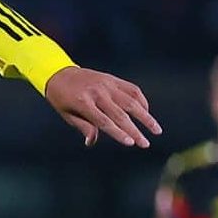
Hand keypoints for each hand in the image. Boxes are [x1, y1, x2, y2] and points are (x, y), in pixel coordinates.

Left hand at [45, 67, 161, 147]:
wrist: (60, 73)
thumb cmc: (62, 99)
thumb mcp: (67, 115)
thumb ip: (83, 126)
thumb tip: (91, 142)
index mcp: (83, 103)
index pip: (104, 122)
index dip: (118, 133)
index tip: (131, 143)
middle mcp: (98, 92)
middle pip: (121, 115)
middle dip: (135, 131)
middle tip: (146, 144)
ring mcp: (107, 84)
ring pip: (131, 101)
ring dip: (146, 117)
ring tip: (156, 130)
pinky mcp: (113, 79)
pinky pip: (132, 90)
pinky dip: (142, 101)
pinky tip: (147, 113)